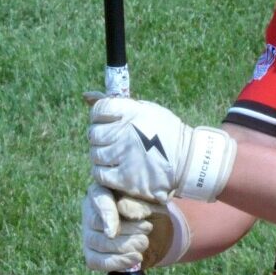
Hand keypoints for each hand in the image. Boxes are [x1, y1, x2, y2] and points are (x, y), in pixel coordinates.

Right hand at [81, 183, 151, 272]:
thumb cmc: (149, 206)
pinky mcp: (91, 253)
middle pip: (96, 224)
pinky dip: (118, 262)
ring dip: (123, 246)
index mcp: (101, 189)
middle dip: (124, 230)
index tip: (113, 231)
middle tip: (147, 230)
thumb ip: (134, 201)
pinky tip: (136, 258)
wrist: (153, 228)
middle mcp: (89, 210)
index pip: (98, 199)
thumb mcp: (148, 199)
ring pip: (98, 243)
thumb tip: (121, 208)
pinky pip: (98, 262)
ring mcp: (88, 233)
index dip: (106, 214)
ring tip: (144, 243)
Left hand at [87, 95, 236, 202]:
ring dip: (103, 156)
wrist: (189, 161)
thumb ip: (117, 104)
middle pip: (94, 134)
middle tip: (116, 142)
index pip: (98, 109)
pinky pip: (99, 174)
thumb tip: (86, 96)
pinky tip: (117, 169)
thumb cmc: (165, 132)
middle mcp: (125, 132)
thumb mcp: (146, 110)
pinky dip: (104, 172)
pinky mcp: (125, 178)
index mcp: (131, 111)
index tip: (108, 122)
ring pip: (95, 155)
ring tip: (119, 156)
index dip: (99, 117)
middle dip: (102, 138)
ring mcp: (123, 156)